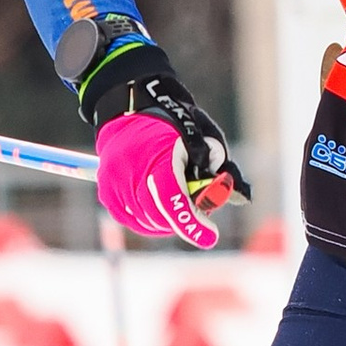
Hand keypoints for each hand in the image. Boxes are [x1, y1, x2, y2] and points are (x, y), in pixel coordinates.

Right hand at [69, 26, 247, 244]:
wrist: (131, 108)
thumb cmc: (173, 122)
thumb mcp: (204, 137)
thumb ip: (219, 166)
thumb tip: (239, 197)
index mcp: (157, 154)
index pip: (172, 198)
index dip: (191, 222)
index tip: (210, 237)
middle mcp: (130, 170)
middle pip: (159, 215)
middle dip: (183, 220)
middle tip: (198, 215)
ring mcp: (114, 183)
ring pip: (146, 221)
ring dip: (166, 220)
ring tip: (177, 202)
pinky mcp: (106, 192)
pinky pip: (131, 219)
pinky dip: (149, 219)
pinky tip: (159, 207)